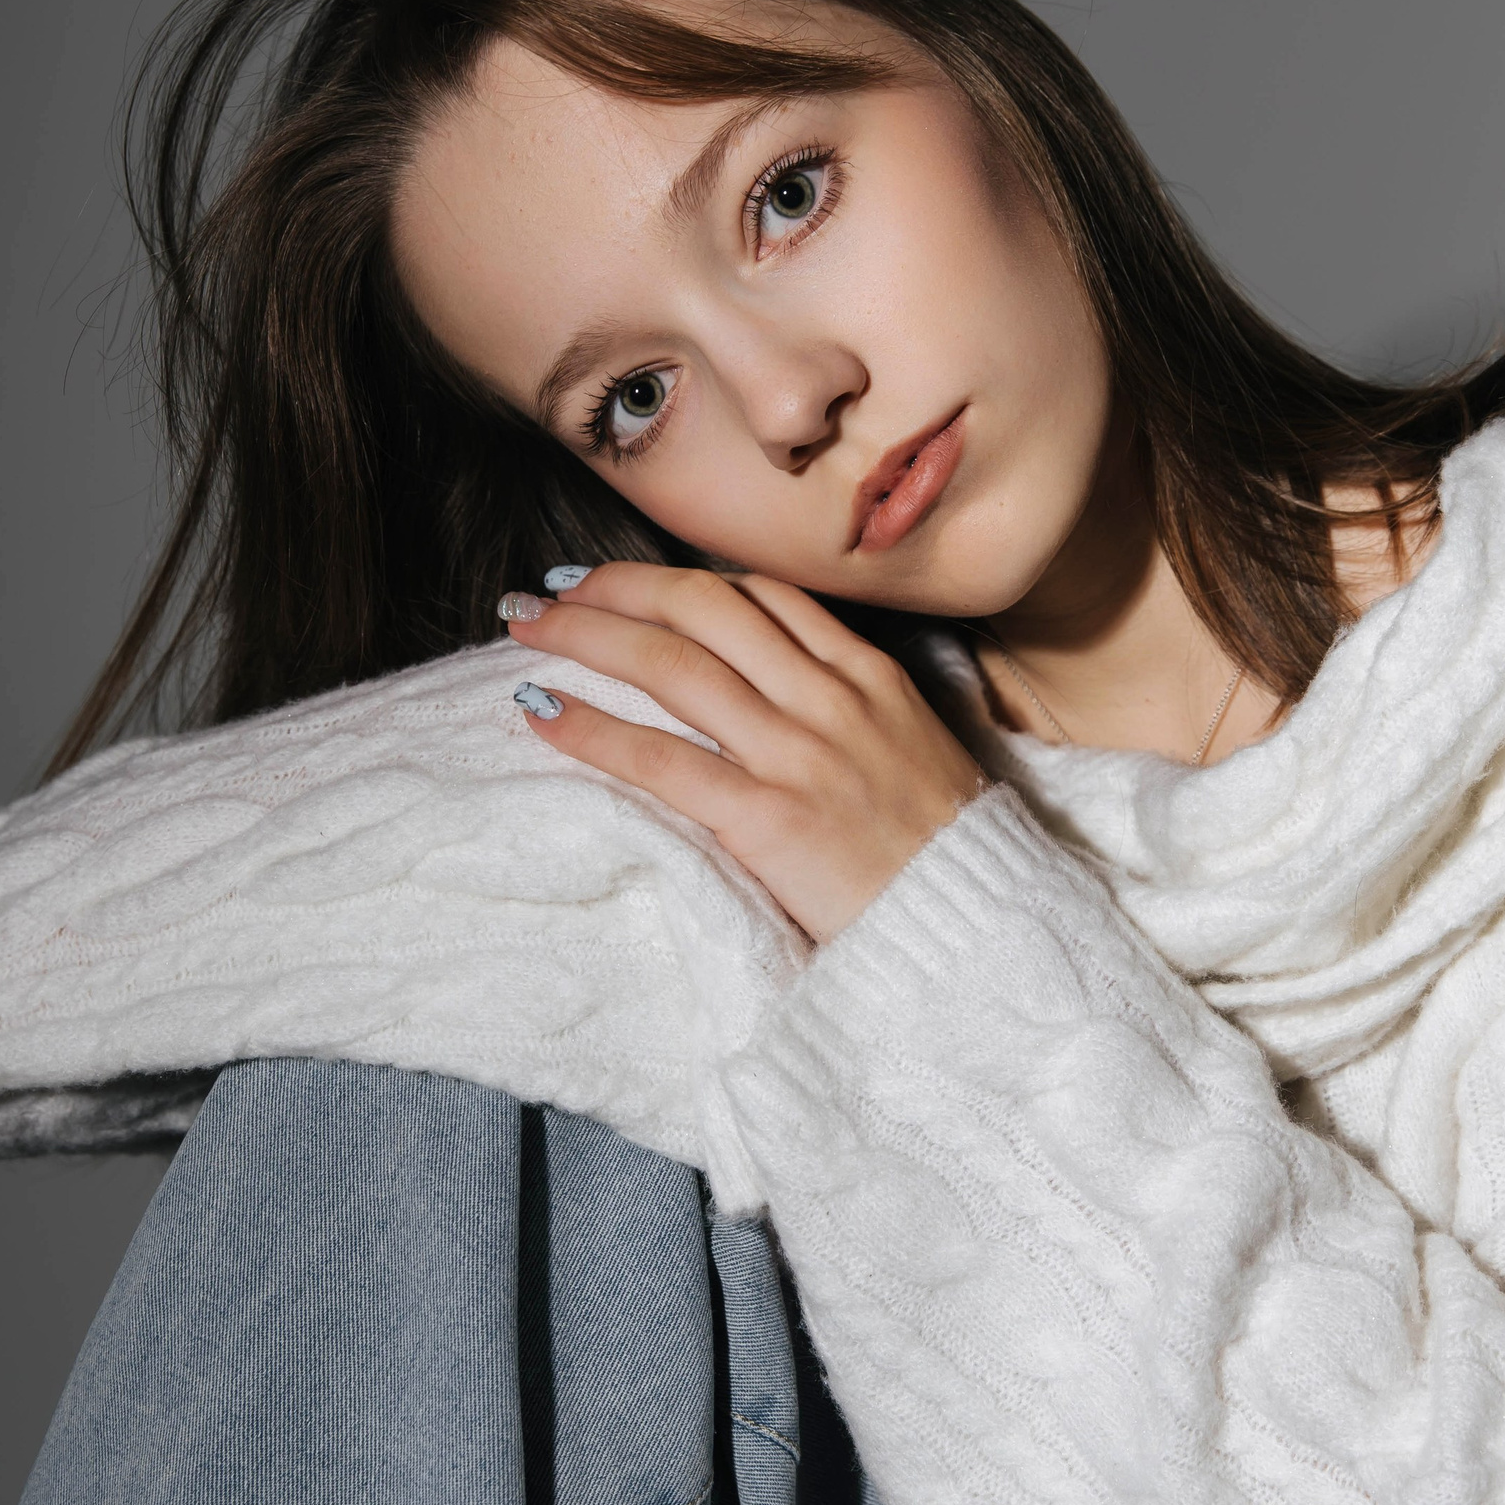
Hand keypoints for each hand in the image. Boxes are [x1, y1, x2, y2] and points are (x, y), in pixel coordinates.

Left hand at [503, 565, 986, 941]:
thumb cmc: (944, 855)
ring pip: (671, 664)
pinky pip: (661, 759)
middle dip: (614, 586)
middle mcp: (831, 699)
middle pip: (702, 608)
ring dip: (584, 635)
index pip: (760, 594)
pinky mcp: (768, 819)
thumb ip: (854, 706)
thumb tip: (775, 688)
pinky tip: (539, 711)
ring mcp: (800, 755)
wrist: (978, 929)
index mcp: (869, 676)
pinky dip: (590, 728)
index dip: (677, 576)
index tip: (621, 580)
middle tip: (551, 589)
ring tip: (525, 628)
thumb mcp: (914, 748)